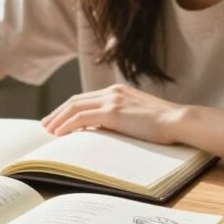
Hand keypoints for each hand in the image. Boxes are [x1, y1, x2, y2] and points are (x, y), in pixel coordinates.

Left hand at [40, 83, 187, 144]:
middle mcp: (112, 91)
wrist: (178, 121)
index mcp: (117, 91)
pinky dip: (68, 125)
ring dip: (58, 119)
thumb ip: (119, 118)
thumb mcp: (136, 117)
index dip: (67, 109)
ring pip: (75, 107)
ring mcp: (112, 100)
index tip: (56, 119)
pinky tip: (60, 133)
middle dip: (57, 113)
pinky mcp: (113, 112)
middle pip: (75, 100)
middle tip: (45, 125)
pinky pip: (82, 118)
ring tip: (48, 131)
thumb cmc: (163, 125)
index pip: (85, 98)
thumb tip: (101, 130)